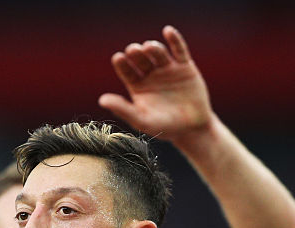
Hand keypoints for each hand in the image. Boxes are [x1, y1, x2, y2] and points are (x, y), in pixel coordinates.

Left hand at [98, 25, 211, 140]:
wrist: (193, 128)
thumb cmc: (165, 127)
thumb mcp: (143, 121)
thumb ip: (123, 110)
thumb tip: (102, 100)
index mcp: (137, 85)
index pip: (126, 71)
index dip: (122, 64)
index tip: (118, 58)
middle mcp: (150, 74)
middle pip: (141, 58)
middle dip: (136, 53)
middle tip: (133, 51)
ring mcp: (167, 68)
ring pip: (158, 53)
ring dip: (153, 48)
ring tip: (149, 47)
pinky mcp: (185, 66)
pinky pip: (179, 50)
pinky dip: (174, 40)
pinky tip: (168, 31)